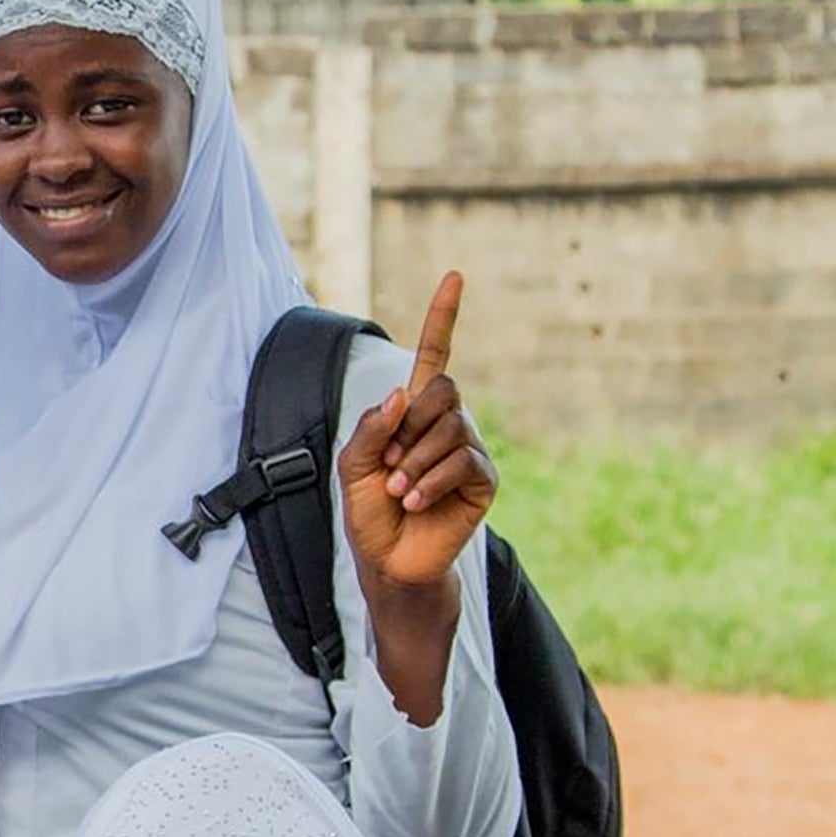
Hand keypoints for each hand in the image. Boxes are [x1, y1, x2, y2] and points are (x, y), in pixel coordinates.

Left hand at [338, 272, 496, 592]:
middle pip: (443, 390)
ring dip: (416, 461)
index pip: (435, 355)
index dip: (443, 317)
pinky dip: (431, 481)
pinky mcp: (483, 479)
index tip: (454, 276)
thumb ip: (370, 426)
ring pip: (451, 427)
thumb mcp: (352, 464)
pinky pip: (463, 460)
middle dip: (409, 427)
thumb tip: (402, 394)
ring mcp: (468, 449)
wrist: (388, 560)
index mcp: (413, 412)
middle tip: (389, 464)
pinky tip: (415, 501)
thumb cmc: (369, 512)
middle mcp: (446, 423)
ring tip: (398, 490)